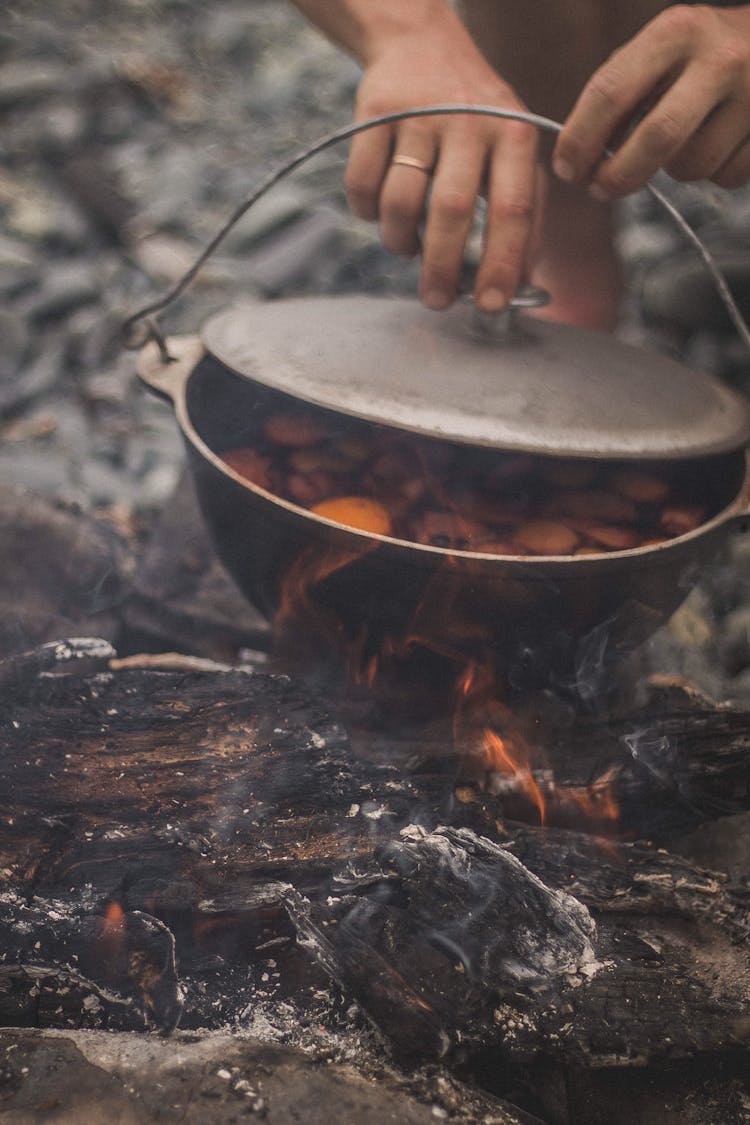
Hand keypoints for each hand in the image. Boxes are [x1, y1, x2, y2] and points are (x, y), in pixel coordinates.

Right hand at [345, 19, 539, 312]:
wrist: (421, 44)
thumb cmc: (476, 119)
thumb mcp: (513, 149)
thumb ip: (525, 209)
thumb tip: (521, 281)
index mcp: (513, 135)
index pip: (513, 210)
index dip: (502, 264)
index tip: (491, 305)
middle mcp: (469, 122)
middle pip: (450, 213)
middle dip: (442, 268)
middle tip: (436, 301)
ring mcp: (420, 115)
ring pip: (400, 203)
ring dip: (399, 241)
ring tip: (407, 247)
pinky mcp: (375, 113)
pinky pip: (363, 186)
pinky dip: (367, 213)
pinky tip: (381, 212)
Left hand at [552, 4, 749, 197]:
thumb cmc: (700, 53)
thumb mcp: (659, 50)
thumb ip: (618, 92)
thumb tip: (579, 156)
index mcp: (677, 32)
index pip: (612, 91)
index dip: (580, 138)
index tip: (566, 168)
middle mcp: (718, 60)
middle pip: (655, 139)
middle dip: (618, 175)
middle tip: (599, 188)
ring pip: (689, 167)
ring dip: (672, 170)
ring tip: (683, 141)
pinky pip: (724, 177)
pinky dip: (711, 172)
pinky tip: (718, 142)